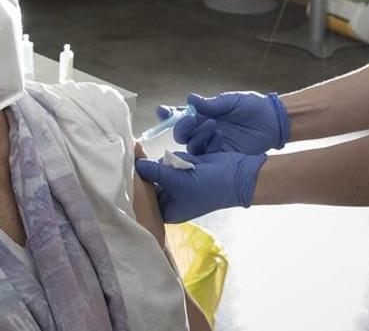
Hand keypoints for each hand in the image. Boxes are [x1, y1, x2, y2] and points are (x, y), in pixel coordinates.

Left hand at [134, 151, 267, 222]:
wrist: (236, 176)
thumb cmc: (207, 187)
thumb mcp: (177, 181)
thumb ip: (154, 171)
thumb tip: (135, 164)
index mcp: (167, 211)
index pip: (144, 201)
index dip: (138, 188)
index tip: (132, 174)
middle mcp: (170, 199)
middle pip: (149, 183)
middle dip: (154, 172)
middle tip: (157, 166)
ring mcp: (177, 184)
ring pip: (160, 168)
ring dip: (169, 164)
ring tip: (183, 167)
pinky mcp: (184, 169)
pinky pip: (172, 160)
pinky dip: (178, 158)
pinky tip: (190, 161)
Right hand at [159, 92, 289, 154]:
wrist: (272, 122)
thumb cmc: (252, 107)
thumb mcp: (232, 101)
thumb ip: (212, 103)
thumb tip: (190, 99)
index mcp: (204, 113)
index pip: (180, 114)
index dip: (168, 114)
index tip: (162, 111)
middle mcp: (203, 129)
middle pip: (181, 133)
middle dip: (180, 127)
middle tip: (190, 120)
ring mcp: (211, 143)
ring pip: (191, 145)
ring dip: (197, 135)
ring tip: (213, 125)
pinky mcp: (220, 155)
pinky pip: (206, 155)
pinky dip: (208, 146)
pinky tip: (219, 137)